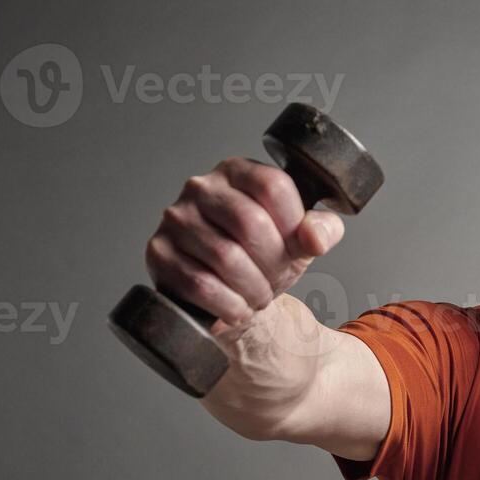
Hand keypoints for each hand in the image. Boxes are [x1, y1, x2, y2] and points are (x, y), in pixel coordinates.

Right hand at [145, 157, 344, 332]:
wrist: (229, 292)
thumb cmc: (264, 256)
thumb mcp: (301, 240)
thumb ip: (321, 230)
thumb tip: (315, 237)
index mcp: (238, 171)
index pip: (273, 186)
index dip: (293, 226)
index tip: (295, 248)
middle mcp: (201, 187)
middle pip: (250, 223)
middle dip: (273, 263)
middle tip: (275, 281)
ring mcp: (175, 219)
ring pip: (226, 257)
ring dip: (253, 289)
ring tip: (258, 296)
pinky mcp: (159, 253)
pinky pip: (199, 284)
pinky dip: (229, 305)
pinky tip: (237, 308)